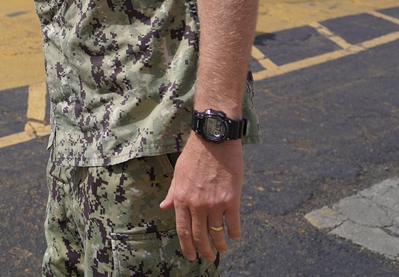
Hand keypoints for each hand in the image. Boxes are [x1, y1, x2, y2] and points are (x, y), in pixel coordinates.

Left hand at [159, 137, 243, 261]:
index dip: (187, 246)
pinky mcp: (232, 200)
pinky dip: (234, 233)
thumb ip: (173, 193)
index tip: (190, 255)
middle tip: (207, 257)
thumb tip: (164, 207)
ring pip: (217, 233)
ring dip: (219, 245)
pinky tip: (234, 235)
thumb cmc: (195, 154)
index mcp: (182, 198)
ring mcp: (215, 204)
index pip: (183, 230)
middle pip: (199, 236)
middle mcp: (197, 204)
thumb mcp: (178, 173)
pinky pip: (233, 224)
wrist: (214, 140)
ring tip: (221, 249)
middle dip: (203, 250)